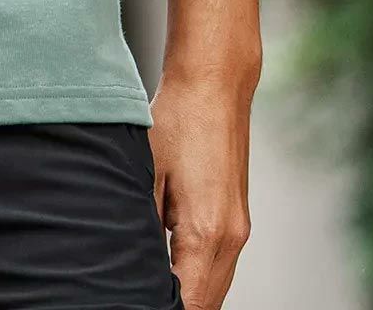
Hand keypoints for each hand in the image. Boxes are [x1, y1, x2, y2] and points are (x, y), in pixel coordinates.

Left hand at [148, 70, 253, 309]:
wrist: (215, 86)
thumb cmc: (178, 121)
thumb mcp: (146, 173)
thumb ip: (143, 226)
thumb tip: (132, 261)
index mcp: (204, 231)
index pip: (187, 302)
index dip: (161, 306)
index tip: (134, 299)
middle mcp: (230, 237)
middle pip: (207, 303)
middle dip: (177, 305)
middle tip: (138, 295)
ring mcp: (239, 229)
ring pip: (218, 288)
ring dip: (191, 294)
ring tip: (154, 288)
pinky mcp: (239, 218)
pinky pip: (222, 266)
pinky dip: (202, 277)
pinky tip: (174, 269)